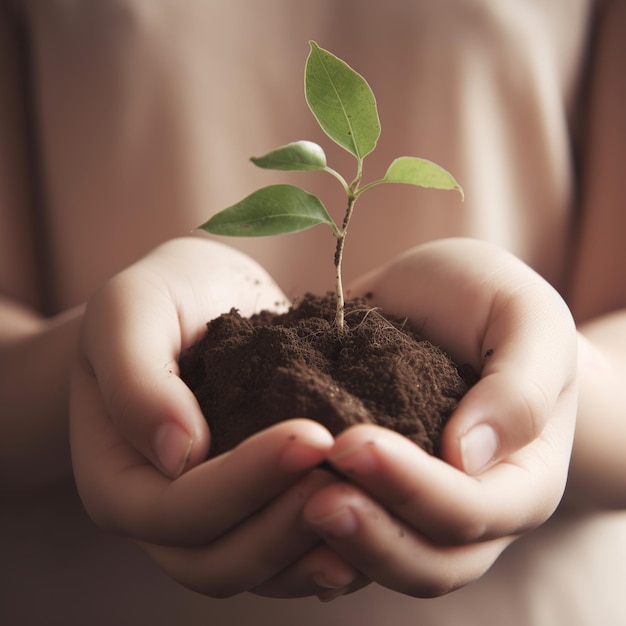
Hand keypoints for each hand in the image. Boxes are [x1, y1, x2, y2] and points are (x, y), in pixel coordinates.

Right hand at [70, 237, 360, 597]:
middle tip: (346, 476)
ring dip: (308, 545)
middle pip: (215, 561)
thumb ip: (136, 380)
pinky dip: (322, 546)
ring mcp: (208, 516)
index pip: (173, 510)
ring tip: (367, 504)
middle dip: (283, 526)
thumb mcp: (129, 313)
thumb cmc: (160, 296)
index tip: (310, 438)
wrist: (199, 295)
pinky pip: (283, 553)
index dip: (242, 484)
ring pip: (254, 568)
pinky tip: (369, 520)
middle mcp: (159, 512)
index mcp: (116, 476)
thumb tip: (178, 454)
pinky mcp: (251, 504)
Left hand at [302, 238, 577, 596]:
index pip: (474, 512)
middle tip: (314, 497)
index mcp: (522, 478)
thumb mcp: (525, 319)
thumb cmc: (491, 300)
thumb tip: (467, 457)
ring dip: (337, 548)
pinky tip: (274, 518)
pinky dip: (311, 542)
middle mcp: (473, 507)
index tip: (354, 445)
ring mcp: (418, 505)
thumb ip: (517, 388)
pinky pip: (345, 540)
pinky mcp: (373, 490)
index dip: (414, 489)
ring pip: (383, 564)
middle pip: (430, 564)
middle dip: (372, 537)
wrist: (442, 292)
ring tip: (290, 507)